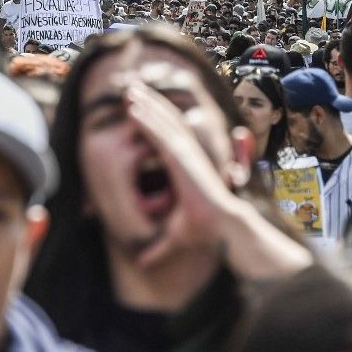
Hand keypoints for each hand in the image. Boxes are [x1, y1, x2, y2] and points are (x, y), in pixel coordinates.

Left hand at [124, 82, 241, 267]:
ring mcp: (184, 154)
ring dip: (145, 104)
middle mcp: (185, 154)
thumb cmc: (204, 230)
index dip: (152, 119)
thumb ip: (158, 247)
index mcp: (184, 164)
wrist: (222, 227)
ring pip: (162, 123)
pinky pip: (160, 135)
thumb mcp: (174, 237)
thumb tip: (141, 264)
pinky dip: (147, 120)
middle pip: (165, 121)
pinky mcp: (182, 158)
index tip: (137, 106)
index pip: (166, 136)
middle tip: (130, 87)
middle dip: (148, 102)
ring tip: (129, 89)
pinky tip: (134, 109)